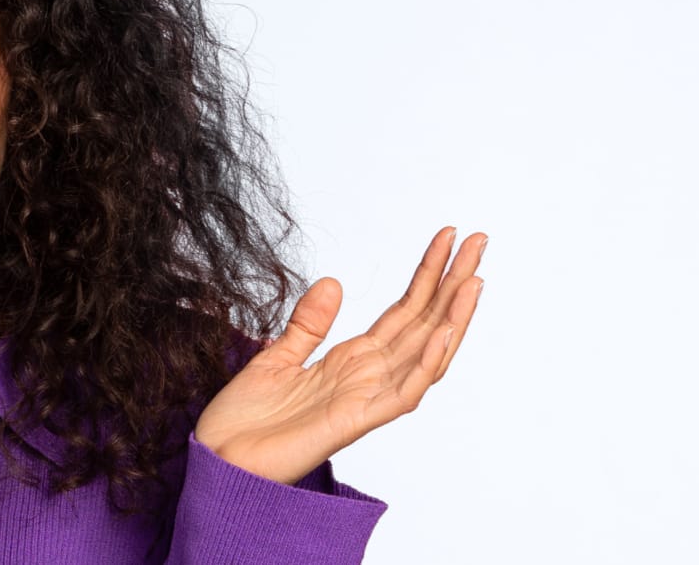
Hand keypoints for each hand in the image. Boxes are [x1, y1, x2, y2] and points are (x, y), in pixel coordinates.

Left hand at [194, 226, 488, 483]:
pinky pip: (403, 393)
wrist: (219, 461)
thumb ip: (308, 325)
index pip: (403, 312)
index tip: (447, 238)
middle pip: (423, 325)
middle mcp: (367, 379)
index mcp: (351, 362)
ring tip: (474, 281)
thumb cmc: (244, 422)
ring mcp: (365, 401)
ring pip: (425, 356)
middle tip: (479, 241)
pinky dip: (427, 365)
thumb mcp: (275, 358)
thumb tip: (332, 282)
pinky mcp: (355, 422)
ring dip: (453, 319)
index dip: (427, 276)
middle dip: (452, 284)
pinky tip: (444, 333)